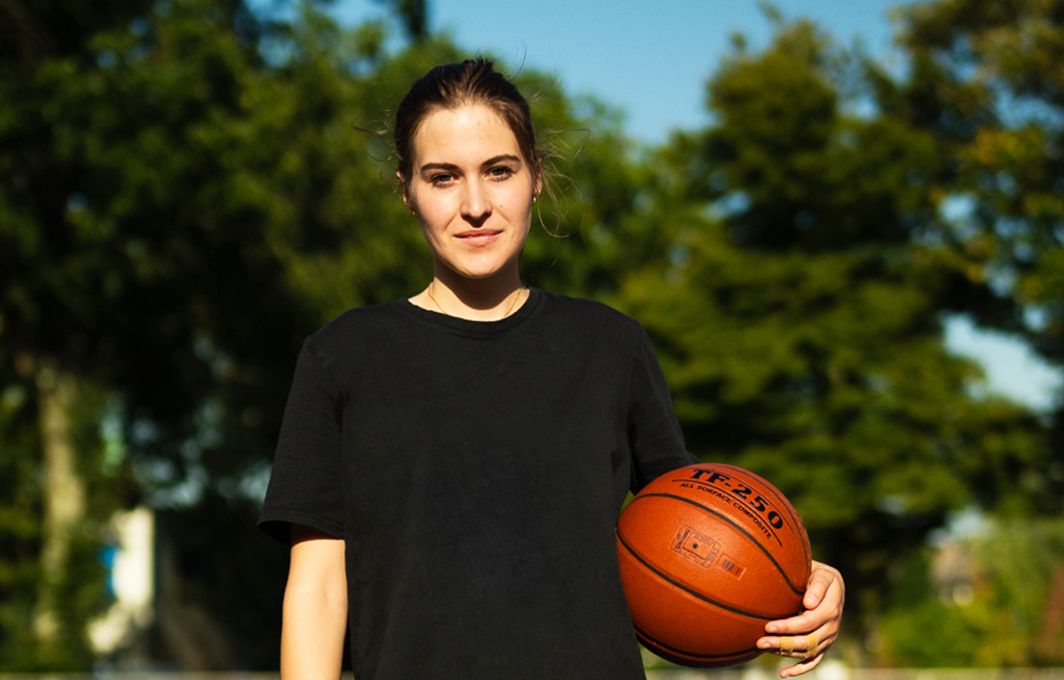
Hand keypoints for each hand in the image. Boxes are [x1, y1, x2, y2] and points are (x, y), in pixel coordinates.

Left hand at [756, 560, 844, 677]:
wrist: (829, 584)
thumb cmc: (819, 575)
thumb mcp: (821, 575)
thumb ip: (816, 587)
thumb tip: (810, 604)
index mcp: (831, 609)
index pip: (808, 622)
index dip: (788, 627)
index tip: (768, 626)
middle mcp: (832, 627)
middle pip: (806, 641)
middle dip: (782, 642)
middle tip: (760, 641)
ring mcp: (828, 638)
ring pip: (807, 652)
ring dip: (784, 653)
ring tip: (763, 648)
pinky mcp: (823, 645)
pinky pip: (813, 661)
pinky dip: (799, 669)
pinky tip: (783, 673)